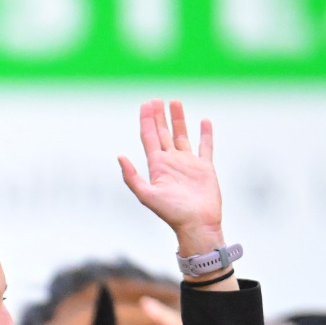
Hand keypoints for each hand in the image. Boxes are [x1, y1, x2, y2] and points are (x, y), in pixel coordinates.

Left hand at [117, 100, 224, 257]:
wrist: (197, 224)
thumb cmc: (172, 213)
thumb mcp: (147, 196)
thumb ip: (132, 177)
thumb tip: (120, 156)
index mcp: (157, 166)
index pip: (149, 137)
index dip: (146, 120)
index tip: (146, 104)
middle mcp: (171, 162)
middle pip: (163, 133)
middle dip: (158, 116)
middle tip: (156, 99)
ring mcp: (188, 164)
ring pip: (182, 135)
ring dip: (178, 119)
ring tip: (175, 102)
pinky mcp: (205, 168)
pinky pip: (205, 146)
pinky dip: (205, 134)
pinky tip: (203, 120)